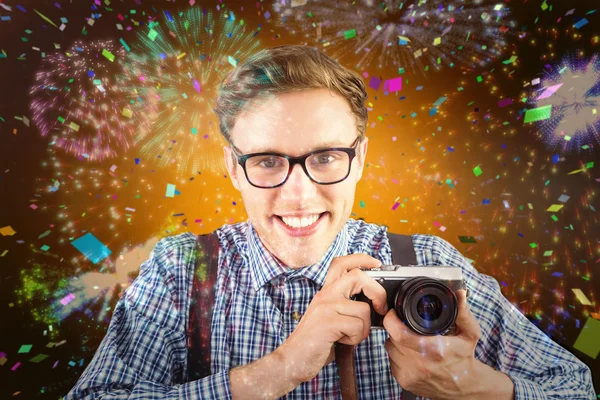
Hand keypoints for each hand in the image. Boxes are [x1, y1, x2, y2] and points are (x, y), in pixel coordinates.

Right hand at [277, 254, 386, 384]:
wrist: (292, 359)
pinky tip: (342, 341)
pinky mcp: (328, 322)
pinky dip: (356, 338)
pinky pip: (358, 326)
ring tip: (350, 335)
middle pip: (358, 276)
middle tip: (380, 308)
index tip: (376, 264)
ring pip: (364, 309)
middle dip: (377, 292)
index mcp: (326, 292)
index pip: (341, 263)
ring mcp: (325, 306)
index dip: (362, 259)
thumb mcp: (330, 316)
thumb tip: (374, 302)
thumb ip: (346, 305)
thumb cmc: (315, 341)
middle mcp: (325, 294)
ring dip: (364, 328)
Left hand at [383, 289, 484, 399]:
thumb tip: (459, 294)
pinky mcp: (405, 382)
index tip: (394, 313)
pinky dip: (397, 355)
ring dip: (396, 341)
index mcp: (433, 351)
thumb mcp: (469, 333)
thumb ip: (463, 313)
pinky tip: (410, 352)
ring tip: (411, 339)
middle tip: (408, 326)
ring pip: (390, 349)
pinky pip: (391, 361)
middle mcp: (420, 365)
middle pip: (392, 338)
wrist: (465, 386)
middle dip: (397, 328)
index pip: (399, 334)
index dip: (391, 320)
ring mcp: (410, 375)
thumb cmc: (465, 357)